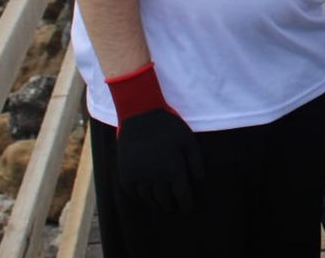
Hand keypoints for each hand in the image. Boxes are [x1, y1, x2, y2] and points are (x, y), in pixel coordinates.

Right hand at [106, 63, 204, 212]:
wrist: (140, 115)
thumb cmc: (168, 126)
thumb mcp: (188, 140)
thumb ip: (196, 161)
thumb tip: (199, 179)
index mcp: (174, 169)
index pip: (181, 196)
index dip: (185, 204)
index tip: (187, 208)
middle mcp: (156, 177)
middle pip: (164, 200)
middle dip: (170, 206)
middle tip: (174, 208)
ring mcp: (139, 176)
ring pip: (148, 198)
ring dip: (155, 204)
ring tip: (160, 205)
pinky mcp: (126, 172)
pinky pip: (132, 192)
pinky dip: (139, 197)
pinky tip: (144, 197)